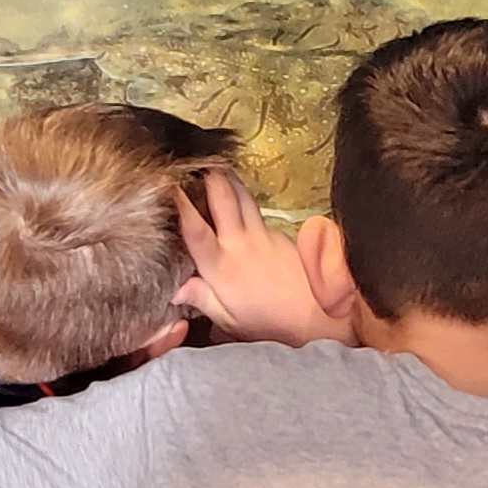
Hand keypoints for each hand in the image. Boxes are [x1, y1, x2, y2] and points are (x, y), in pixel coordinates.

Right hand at [174, 174, 341, 347]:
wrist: (317, 315)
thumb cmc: (269, 323)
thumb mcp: (230, 321)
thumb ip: (204, 300)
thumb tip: (176, 290)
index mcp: (221, 267)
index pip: (195, 231)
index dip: (181, 206)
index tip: (171, 187)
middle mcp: (240, 244)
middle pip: (223, 199)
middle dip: (211, 178)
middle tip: (201, 165)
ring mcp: (263, 236)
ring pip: (244, 198)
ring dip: (231, 181)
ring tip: (221, 170)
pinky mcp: (282, 235)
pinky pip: (261, 215)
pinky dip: (249, 207)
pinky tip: (246, 209)